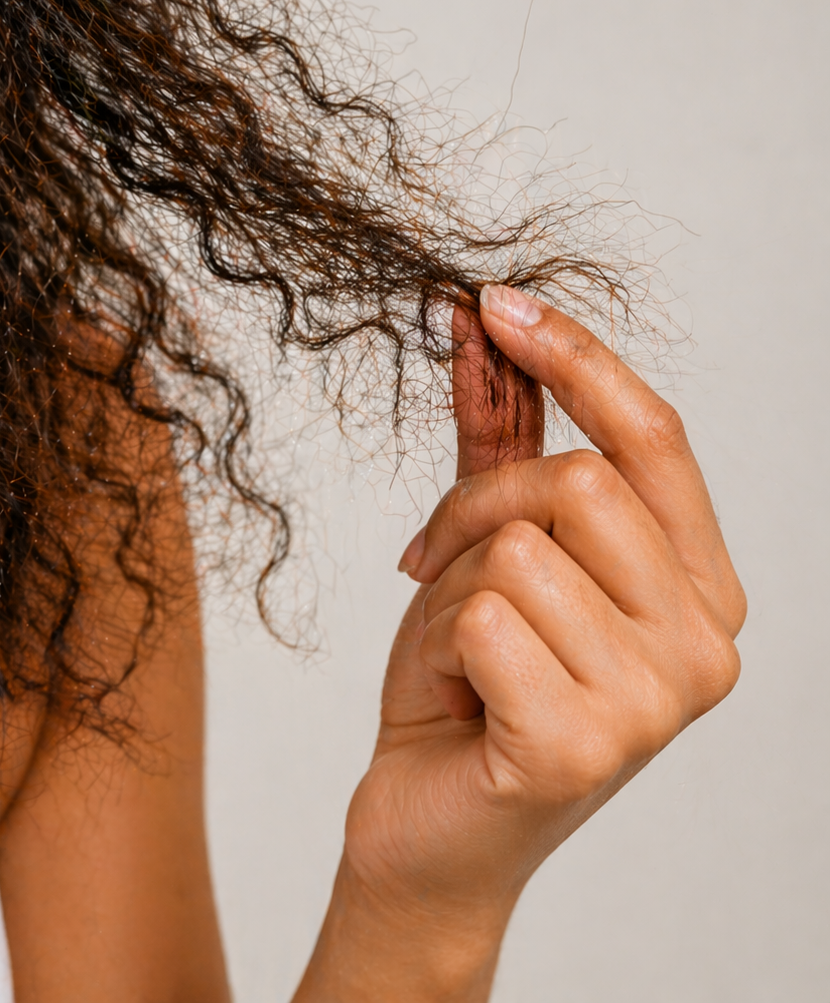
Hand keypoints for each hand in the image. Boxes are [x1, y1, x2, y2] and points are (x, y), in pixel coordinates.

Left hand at [295, 286, 743, 1001]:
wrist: (427, 829)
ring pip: (516, 550)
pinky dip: (433, 645)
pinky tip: (453, 701)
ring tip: (455, 656)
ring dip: (447, 592)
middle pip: (575, 482)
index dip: (577, 358)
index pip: (654, 438)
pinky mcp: (585, 746)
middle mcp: (706, 644)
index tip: (496, 304)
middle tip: (434, 566)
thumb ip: (504, 442)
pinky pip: (481, 616)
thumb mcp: (486, 550)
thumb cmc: (468, 690)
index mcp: (701, 589)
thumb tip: (485, 325)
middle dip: (473, 511)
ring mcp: (656, 702)